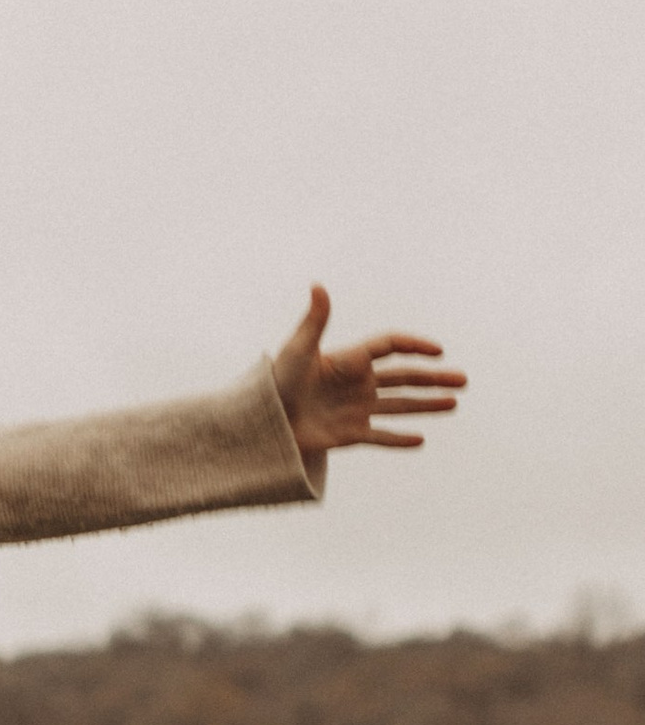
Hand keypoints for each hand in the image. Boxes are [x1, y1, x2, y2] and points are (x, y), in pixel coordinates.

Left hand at [272, 285, 463, 459]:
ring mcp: (356, 409)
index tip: (437, 351)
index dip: (415, 346)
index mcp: (350, 359)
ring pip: (399, 406)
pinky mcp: (349, 434)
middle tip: (463, 380)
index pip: (390, 346)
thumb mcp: (297, 350)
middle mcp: (358, 383)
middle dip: (434, 378)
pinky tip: (421, 439)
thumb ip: (314, 320)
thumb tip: (317, 285)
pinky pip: (380, 437)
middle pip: (404, 377)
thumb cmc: (274, 382)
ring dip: (427, 406)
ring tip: (454, 404)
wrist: (261, 422)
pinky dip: (399, 440)